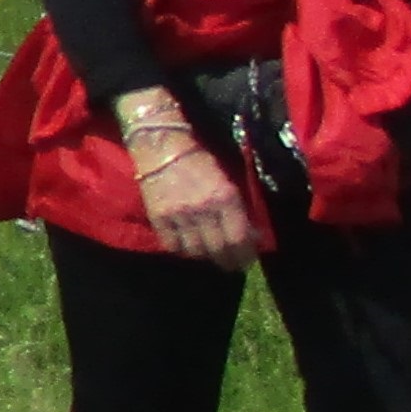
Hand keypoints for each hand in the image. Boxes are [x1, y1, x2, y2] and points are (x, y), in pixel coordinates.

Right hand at [135, 135, 253, 268]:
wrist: (162, 146)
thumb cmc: (200, 159)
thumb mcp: (227, 180)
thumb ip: (239, 207)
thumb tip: (252, 233)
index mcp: (225, 197)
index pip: (239, 238)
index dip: (245, 254)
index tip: (247, 259)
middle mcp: (203, 210)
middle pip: (219, 249)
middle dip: (228, 261)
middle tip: (232, 265)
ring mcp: (179, 216)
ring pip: (196, 251)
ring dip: (206, 258)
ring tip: (211, 257)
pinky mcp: (158, 218)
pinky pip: (173, 246)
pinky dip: (183, 251)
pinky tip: (189, 248)